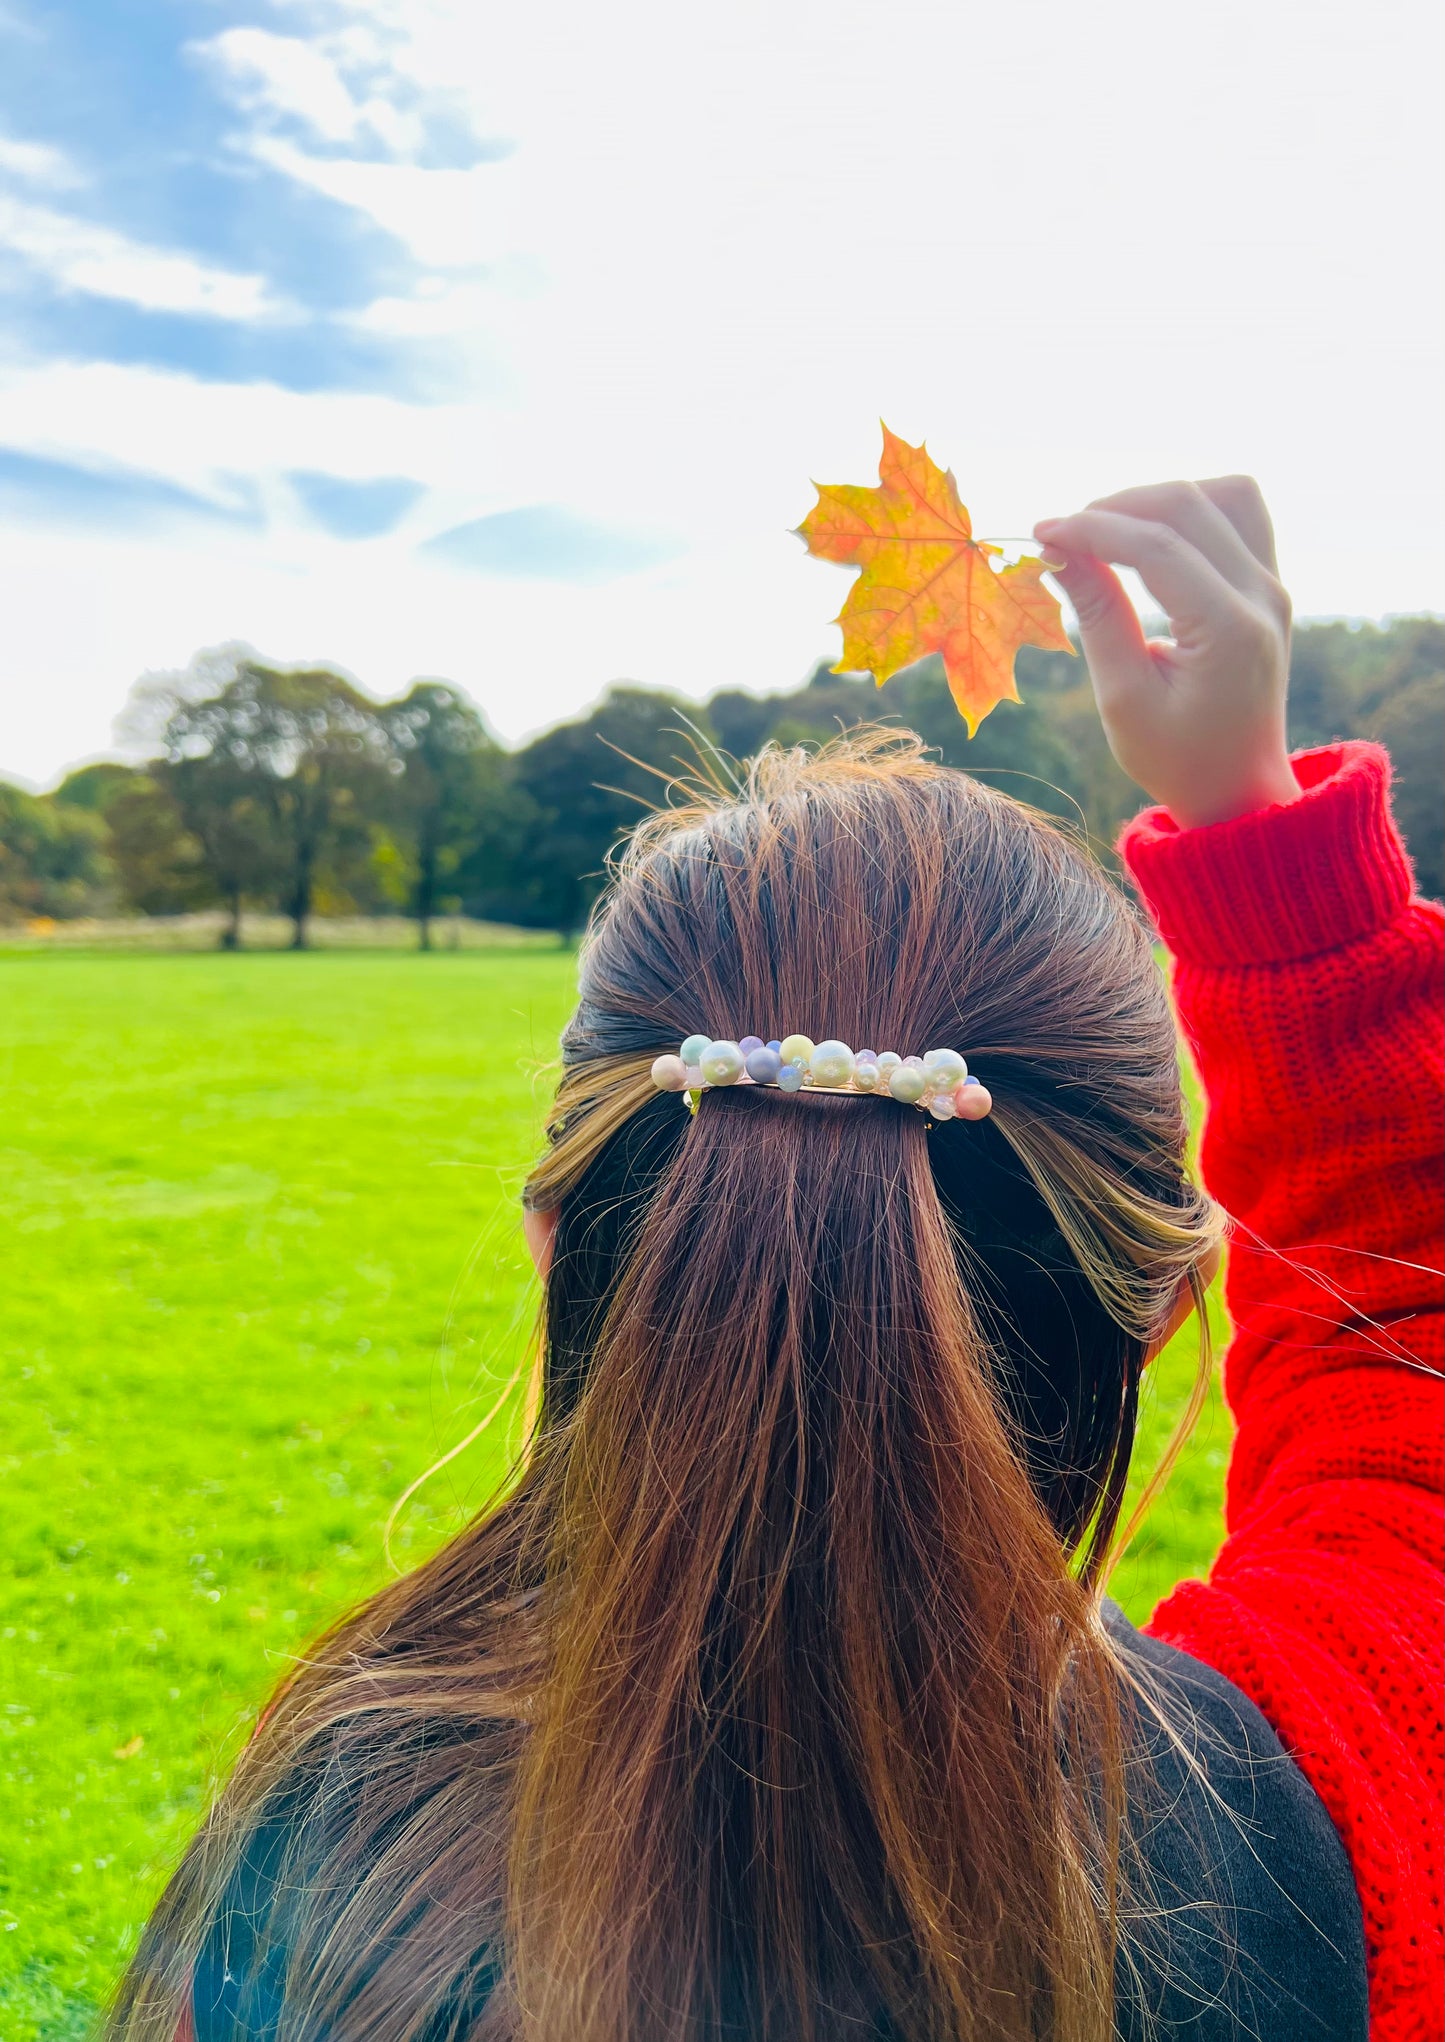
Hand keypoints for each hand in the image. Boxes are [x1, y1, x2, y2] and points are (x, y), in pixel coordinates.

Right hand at [1033, 477, 1297, 828]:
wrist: (1239, 789)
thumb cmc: (1175, 758)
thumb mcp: (1123, 697)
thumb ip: (1097, 616)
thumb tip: (1058, 550)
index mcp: (1229, 631)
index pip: (1158, 547)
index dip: (1092, 529)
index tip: (1040, 534)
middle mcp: (1263, 597)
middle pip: (1191, 506)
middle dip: (1118, 506)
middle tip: (1065, 533)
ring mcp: (1274, 587)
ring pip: (1226, 494)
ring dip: (1161, 499)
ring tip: (1109, 530)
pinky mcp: (1270, 585)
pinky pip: (1240, 515)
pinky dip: (1193, 511)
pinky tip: (1150, 536)